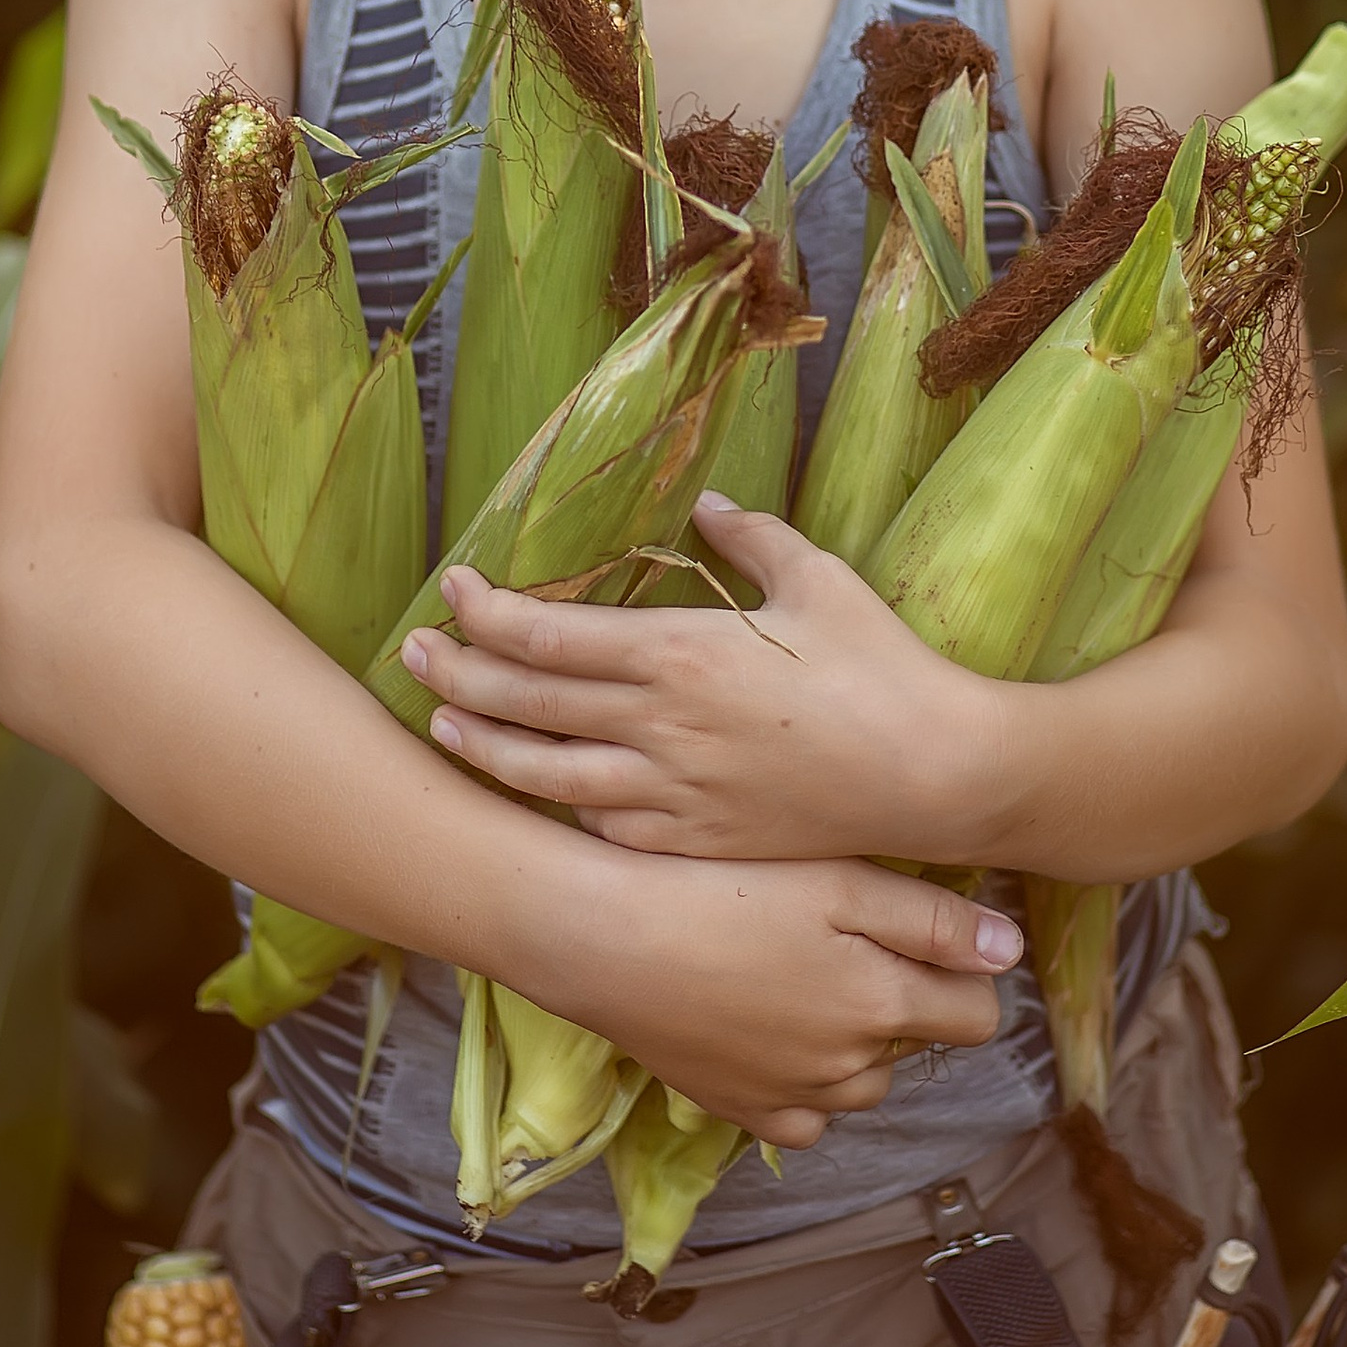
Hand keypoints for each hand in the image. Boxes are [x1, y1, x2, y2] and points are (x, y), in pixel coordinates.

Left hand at [400, 494, 1021, 862]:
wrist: (934, 775)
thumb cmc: (882, 666)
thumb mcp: (817, 579)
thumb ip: (751, 536)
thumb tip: (706, 504)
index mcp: (680, 654)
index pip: (549, 636)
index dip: (486, 615)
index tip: (453, 590)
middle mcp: (659, 727)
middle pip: (528, 704)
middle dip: (458, 676)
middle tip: (411, 655)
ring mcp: (672, 795)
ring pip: (548, 776)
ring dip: (486, 749)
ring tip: (443, 728)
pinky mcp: (696, 843)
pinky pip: (606, 830)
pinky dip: (562, 809)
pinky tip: (540, 793)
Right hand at [524, 850, 1022, 1143]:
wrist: (605, 935)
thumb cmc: (722, 886)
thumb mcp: (836, 879)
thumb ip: (933, 920)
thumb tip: (1010, 955)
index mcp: (881, 1003)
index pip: (975, 1016)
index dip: (962, 972)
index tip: (927, 935)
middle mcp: (848, 1068)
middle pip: (911, 1046)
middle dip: (897, 1001)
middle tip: (840, 940)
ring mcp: (793, 1098)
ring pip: (859, 1082)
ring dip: (851, 1042)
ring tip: (798, 975)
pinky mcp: (740, 1112)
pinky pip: (803, 1117)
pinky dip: (803, 1082)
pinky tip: (771, 1026)